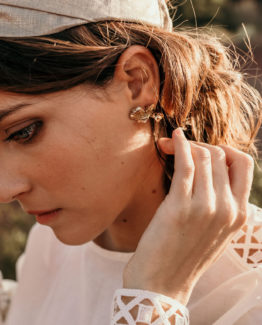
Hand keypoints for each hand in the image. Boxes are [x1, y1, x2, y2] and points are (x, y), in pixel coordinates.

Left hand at [123, 128, 253, 304]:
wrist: (162, 283)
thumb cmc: (184, 254)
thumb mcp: (214, 230)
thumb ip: (221, 201)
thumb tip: (210, 166)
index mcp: (239, 213)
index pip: (244, 163)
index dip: (224, 149)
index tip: (205, 150)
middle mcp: (227, 208)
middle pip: (220, 155)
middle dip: (199, 143)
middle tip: (178, 145)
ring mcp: (205, 207)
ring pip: (203, 155)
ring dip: (184, 144)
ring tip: (168, 144)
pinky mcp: (180, 206)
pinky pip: (185, 164)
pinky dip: (178, 145)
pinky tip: (171, 139)